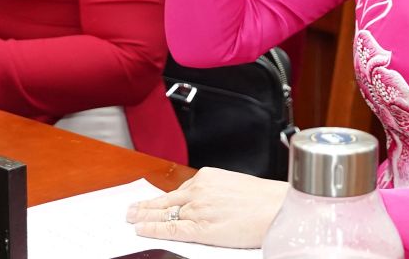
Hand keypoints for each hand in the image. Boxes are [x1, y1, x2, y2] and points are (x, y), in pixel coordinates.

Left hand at [125, 166, 288, 249]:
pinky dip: (153, 228)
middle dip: (145, 206)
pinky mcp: (200, 226)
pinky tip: (142, 229)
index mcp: (208, 178)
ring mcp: (197, 208)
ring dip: (144, 216)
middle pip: (166, 200)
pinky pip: (170, 227)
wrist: (278, 208)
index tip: (148, 201)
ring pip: (164, 212)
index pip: (177, 190)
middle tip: (129, 210)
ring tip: (131, 219)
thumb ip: (214, 193)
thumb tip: (204, 203)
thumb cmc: (265, 201)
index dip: (160, 199)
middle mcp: (199, 190)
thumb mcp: (234, 187)